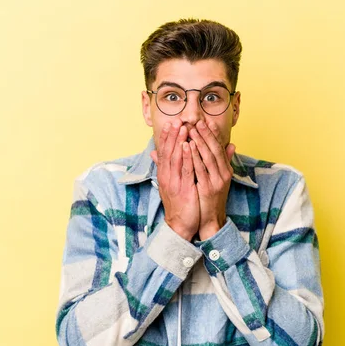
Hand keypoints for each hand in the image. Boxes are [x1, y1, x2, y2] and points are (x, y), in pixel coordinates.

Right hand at [151, 121, 199, 240]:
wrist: (179, 225)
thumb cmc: (178, 204)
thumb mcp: (170, 184)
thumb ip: (165, 168)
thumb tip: (155, 154)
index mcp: (164, 175)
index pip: (164, 152)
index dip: (167, 137)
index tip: (171, 123)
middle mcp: (167, 177)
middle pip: (168, 152)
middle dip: (172, 135)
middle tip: (176, 120)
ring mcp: (174, 182)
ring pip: (176, 158)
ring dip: (179, 142)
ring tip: (183, 128)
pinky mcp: (183, 189)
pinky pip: (185, 170)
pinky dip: (186, 157)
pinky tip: (189, 146)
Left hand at [188, 121, 235, 239]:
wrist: (211, 220)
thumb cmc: (212, 198)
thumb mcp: (220, 178)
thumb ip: (224, 161)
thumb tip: (232, 145)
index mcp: (225, 170)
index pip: (220, 148)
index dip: (213, 134)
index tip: (206, 121)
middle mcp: (223, 174)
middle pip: (215, 149)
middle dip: (206, 134)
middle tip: (197, 121)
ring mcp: (216, 181)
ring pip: (208, 157)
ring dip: (200, 142)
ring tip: (191, 129)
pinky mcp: (208, 188)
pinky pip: (200, 169)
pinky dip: (194, 156)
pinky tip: (188, 147)